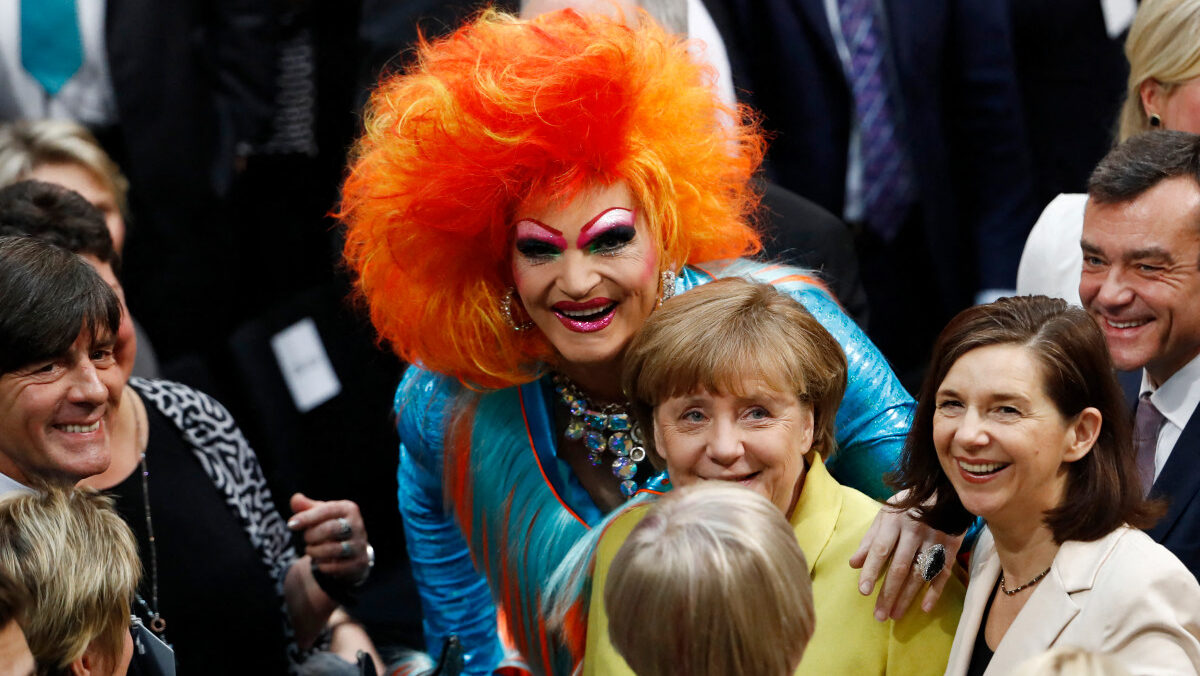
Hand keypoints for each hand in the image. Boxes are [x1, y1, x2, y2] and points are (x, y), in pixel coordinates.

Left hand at [288, 493, 370, 582]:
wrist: (351, 551)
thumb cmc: (331, 527)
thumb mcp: (319, 515)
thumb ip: (306, 507)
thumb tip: (295, 498)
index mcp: (348, 509)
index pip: (326, 510)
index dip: (307, 517)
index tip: (291, 524)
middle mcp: (357, 525)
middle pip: (330, 529)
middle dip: (311, 535)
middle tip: (305, 538)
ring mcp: (359, 545)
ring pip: (333, 549)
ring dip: (315, 552)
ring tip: (310, 550)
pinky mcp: (359, 563)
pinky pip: (336, 567)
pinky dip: (323, 566)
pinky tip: (321, 562)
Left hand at [849, 489, 963, 620]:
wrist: (946, 489)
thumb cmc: (910, 502)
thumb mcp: (886, 513)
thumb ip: (870, 538)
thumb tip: (854, 563)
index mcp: (894, 521)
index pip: (880, 550)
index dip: (872, 571)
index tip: (864, 591)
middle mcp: (914, 531)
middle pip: (900, 567)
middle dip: (888, 593)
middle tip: (879, 615)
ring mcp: (934, 539)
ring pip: (919, 574)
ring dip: (907, 597)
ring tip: (895, 615)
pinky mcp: (951, 546)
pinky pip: (942, 573)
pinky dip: (935, 591)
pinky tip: (925, 608)